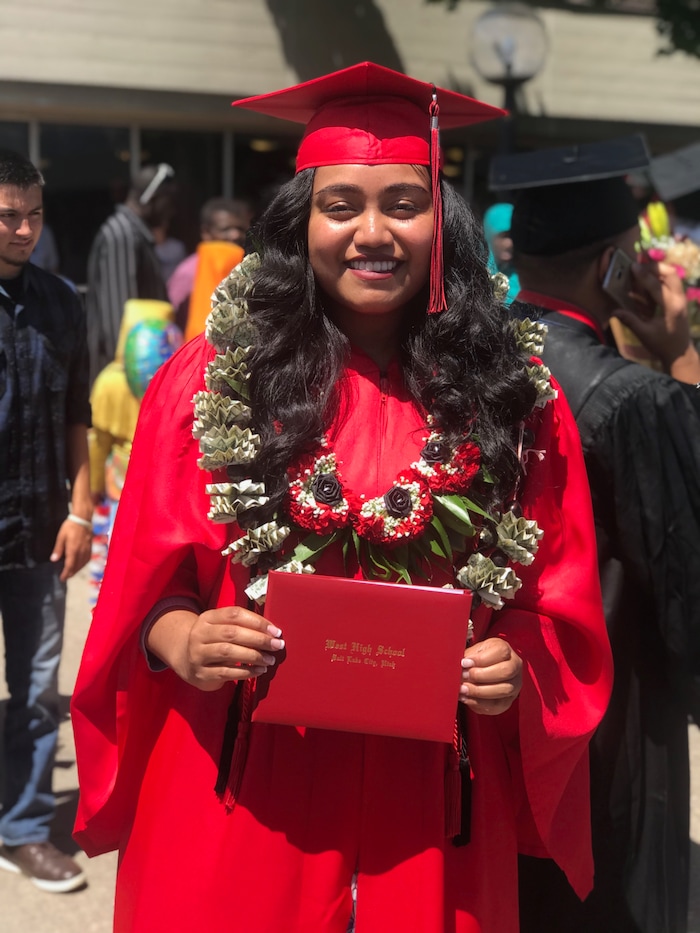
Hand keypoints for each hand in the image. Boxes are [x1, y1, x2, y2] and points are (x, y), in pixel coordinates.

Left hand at [50, 519, 91, 580]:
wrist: (82, 519)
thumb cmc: (70, 527)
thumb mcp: (61, 537)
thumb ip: (58, 549)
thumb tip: (53, 559)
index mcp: (73, 550)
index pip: (70, 565)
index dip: (66, 573)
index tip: (62, 578)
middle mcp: (81, 551)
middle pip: (77, 566)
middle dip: (71, 573)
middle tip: (66, 577)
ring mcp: (87, 550)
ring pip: (83, 564)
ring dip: (77, 569)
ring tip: (72, 572)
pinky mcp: (90, 547)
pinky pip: (87, 559)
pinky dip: (83, 564)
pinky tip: (81, 564)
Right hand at [149, 605, 284, 691]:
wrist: (185, 660)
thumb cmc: (213, 641)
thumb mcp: (220, 627)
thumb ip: (242, 626)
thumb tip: (271, 633)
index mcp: (208, 618)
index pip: (234, 614)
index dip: (257, 621)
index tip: (275, 631)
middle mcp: (199, 634)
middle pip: (232, 633)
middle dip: (258, 639)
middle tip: (277, 645)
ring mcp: (198, 654)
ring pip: (228, 652)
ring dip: (253, 656)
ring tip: (269, 660)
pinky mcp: (201, 673)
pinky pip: (226, 672)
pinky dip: (246, 672)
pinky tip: (259, 671)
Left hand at [459, 637, 521, 714]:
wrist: (484, 671)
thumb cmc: (479, 659)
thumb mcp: (474, 652)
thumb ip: (468, 656)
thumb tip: (459, 666)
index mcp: (505, 650)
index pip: (500, 652)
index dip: (481, 659)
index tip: (464, 662)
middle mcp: (514, 666)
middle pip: (505, 671)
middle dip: (481, 675)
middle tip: (464, 676)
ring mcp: (514, 685)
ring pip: (503, 690)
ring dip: (479, 691)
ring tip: (463, 689)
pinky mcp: (508, 701)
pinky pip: (496, 706)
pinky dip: (479, 703)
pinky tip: (467, 698)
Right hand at [615, 262, 697, 375]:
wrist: (680, 353)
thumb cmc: (662, 345)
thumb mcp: (644, 334)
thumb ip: (630, 320)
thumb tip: (614, 311)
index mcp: (672, 307)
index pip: (657, 285)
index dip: (644, 275)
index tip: (633, 266)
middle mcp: (679, 299)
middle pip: (671, 274)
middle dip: (655, 267)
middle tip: (640, 265)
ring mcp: (682, 299)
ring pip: (673, 277)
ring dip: (659, 271)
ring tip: (644, 270)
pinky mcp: (680, 301)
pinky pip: (672, 283)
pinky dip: (661, 279)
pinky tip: (649, 282)